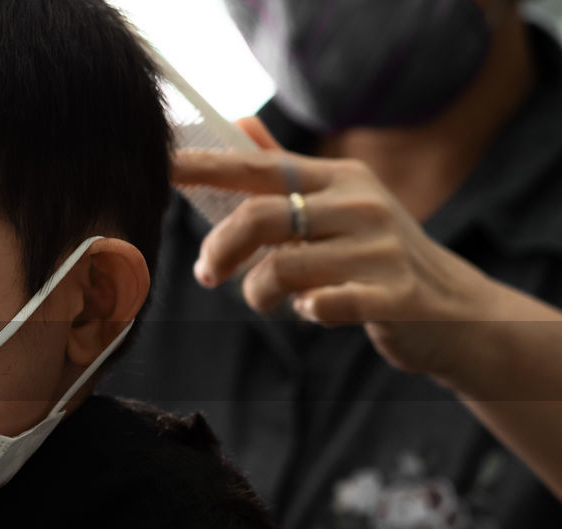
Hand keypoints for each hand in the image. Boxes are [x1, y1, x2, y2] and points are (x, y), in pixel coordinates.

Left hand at [174, 146, 501, 383]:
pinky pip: (321, 306)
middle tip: (207, 273)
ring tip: (267, 299)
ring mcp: (380, 249)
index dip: (205, 166)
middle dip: (220, 249)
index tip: (162, 168)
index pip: (258, 165)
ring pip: (281, 268)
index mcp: (339, 177)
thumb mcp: (339, 203)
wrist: (457, 310)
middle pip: (259, 217)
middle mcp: (361, 204)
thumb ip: (284, 171)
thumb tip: (236, 123)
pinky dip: (304, 314)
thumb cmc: (377, 256)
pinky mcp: (394, 296)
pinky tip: (314, 312)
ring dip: (258, 292)